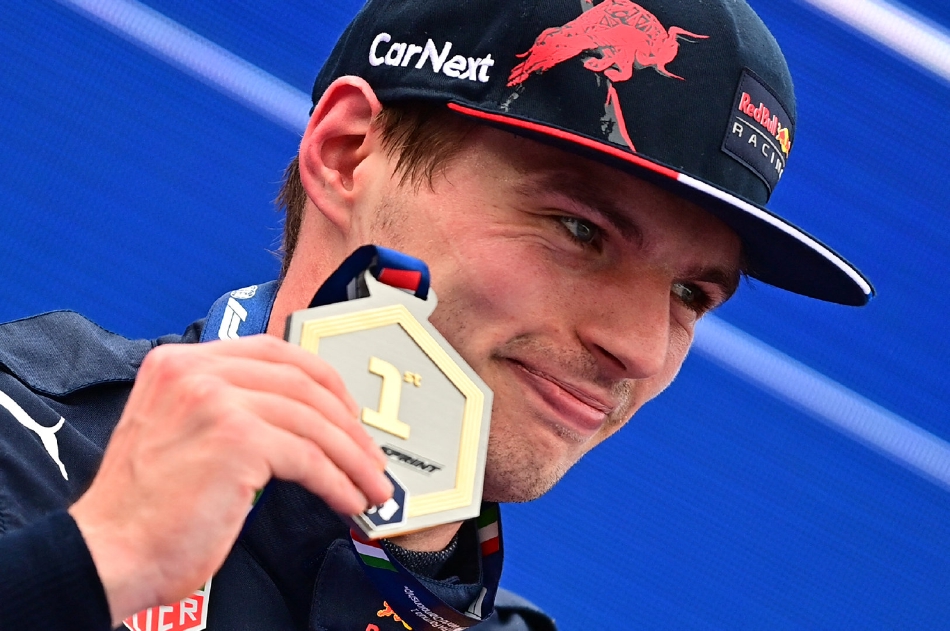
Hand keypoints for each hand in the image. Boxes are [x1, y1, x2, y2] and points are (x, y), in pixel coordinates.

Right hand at [68, 334, 391, 625]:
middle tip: (369, 455)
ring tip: (370, 486)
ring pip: (312, 423)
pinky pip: (308, 458)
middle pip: (301, 384)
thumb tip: (300, 417)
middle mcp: (196, 371)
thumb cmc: (145, 507)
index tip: (347, 410)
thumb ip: (225, 406)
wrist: (109, 552)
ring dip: (351, 459)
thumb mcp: (178, 430)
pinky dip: (336, 482)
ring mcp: (216, 401)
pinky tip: (348, 501)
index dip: (322, 380)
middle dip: (346, 424)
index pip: (272, 352)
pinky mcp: (237, 439)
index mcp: (180, 362)